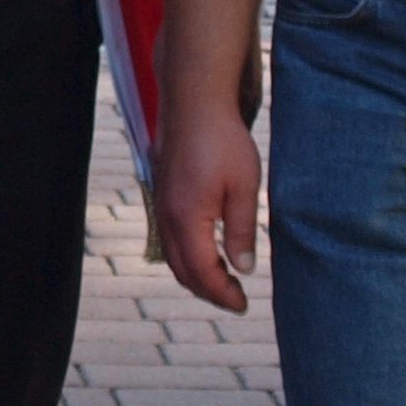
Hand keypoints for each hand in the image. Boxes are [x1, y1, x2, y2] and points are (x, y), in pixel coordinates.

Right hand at [152, 95, 261, 313]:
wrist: (194, 101)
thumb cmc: (222, 140)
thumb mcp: (243, 187)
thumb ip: (242, 231)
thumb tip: (243, 267)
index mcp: (187, 219)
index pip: (202, 273)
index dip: (222, 294)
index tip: (243, 304)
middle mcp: (167, 217)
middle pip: (182, 271)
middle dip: (208, 291)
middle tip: (235, 299)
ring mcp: (161, 205)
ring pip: (172, 256)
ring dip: (196, 275)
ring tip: (223, 281)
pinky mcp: (162, 194)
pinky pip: (169, 237)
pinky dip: (186, 255)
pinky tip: (206, 250)